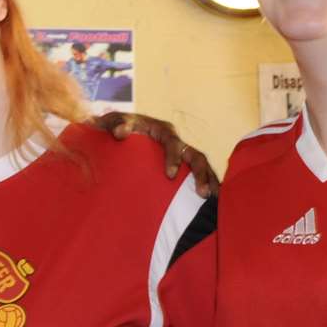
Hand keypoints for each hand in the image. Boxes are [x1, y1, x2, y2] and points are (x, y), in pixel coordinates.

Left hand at [93, 111, 217, 197]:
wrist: (121, 131)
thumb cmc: (117, 127)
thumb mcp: (113, 122)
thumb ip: (116, 125)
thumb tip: (120, 133)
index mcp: (163, 130)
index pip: (173, 142)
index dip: (174, 157)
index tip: (170, 174)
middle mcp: (176, 141)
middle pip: (195, 156)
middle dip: (201, 174)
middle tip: (202, 193)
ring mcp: (181, 154)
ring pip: (202, 167)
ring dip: (209, 182)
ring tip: (212, 201)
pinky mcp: (181, 166)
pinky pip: (199, 175)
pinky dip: (207, 186)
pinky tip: (212, 203)